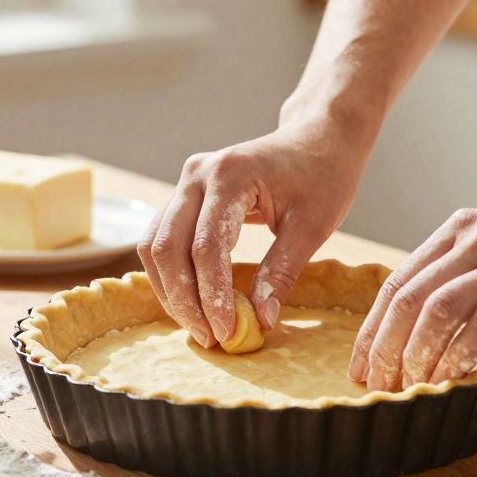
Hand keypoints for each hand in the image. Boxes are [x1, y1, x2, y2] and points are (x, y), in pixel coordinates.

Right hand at [138, 111, 372, 347]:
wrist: (317, 139)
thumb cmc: (322, 176)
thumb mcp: (312, 227)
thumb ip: (281, 272)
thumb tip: (260, 321)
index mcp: (230, 174)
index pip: (206, 247)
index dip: (212, 295)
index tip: (228, 331)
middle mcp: (197, 174)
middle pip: (167, 248)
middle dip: (184, 300)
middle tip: (211, 337)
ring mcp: (186, 182)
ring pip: (155, 246)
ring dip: (172, 291)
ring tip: (201, 327)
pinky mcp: (185, 195)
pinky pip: (162, 240)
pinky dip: (172, 275)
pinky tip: (193, 303)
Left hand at [348, 183, 476, 389]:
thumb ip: (464, 270)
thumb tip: (426, 320)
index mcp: (459, 229)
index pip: (397, 282)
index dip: (373, 329)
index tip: (361, 366)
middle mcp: (475, 240)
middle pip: (408, 299)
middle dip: (385, 349)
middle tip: (378, 386)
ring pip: (438, 311)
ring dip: (417, 356)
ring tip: (410, 388)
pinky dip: (461, 354)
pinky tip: (452, 378)